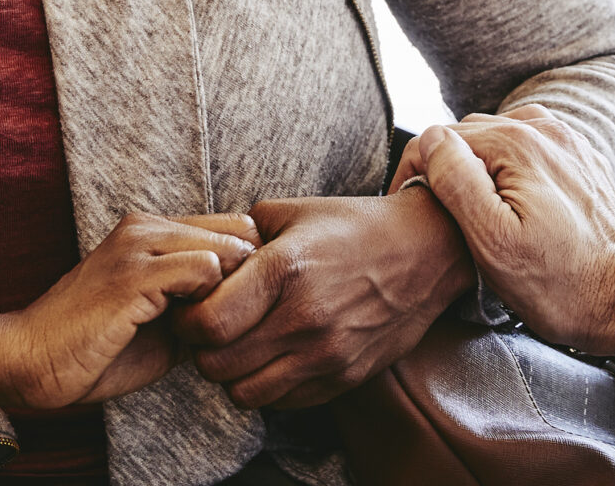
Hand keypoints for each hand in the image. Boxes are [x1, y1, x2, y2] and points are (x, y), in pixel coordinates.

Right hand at [0, 212, 258, 409]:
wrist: (29, 361)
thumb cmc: (93, 350)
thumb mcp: (160, 323)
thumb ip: (198, 304)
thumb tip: (251, 307)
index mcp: (148, 231)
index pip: (230, 227)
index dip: (250, 268)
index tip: (250, 308)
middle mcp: (144, 226)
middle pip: (238, 231)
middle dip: (253, 277)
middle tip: (245, 322)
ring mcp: (137, 247)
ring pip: (226, 246)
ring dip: (235, 292)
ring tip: (221, 330)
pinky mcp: (133, 275)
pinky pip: (204, 269)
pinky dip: (215, 303)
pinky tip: (198, 334)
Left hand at [174, 189, 475, 408]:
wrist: (426, 251)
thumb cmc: (355, 227)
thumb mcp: (293, 212)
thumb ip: (240, 236)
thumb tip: (202, 258)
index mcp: (285, 269)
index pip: (208, 323)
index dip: (187, 320)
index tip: (192, 308)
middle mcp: (305, 317)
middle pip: (218, 365)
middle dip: (203, 350)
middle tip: (211, 330)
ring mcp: (327, 353)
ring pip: (245, 393)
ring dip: (233, 374)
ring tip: (241, 347)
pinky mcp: (345, 376)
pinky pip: (283, 401)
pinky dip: (268, 386)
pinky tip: (274, 357)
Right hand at [409, 107, 614, 358]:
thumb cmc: (560, 284)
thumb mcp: (492, 242)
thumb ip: (456, 181)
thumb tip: (431, 141)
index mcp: (517, 143)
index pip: (438, 138)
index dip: (415, 174)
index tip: (410, 211)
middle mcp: (545, 130)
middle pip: (469, 135)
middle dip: (446, 168)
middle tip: (440, 219)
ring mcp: (568, 143)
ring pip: (499, 139)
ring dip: (479, 167)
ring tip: (474, 212)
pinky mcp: (582, 163)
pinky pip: (531, 150)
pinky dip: (511, 168)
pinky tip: (511, 203)